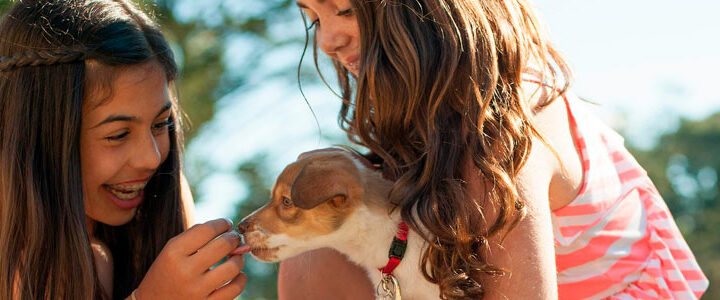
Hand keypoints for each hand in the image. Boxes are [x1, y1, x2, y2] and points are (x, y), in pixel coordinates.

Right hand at [133, 218, 250, 299]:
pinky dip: (240, 279)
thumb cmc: (167, 272)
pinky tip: (236, 275)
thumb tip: (227, 226)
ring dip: (239, 258)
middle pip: (223, 245)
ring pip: (233, 268)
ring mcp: (196, 291)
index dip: (222, 223)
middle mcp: (185, 271)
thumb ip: (196, 236)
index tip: (227, 224)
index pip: (206, 230)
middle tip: (234, 238)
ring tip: (235, 256)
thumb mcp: (171, 251)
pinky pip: (235, 289)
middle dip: (233, 238)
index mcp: (173, 253)